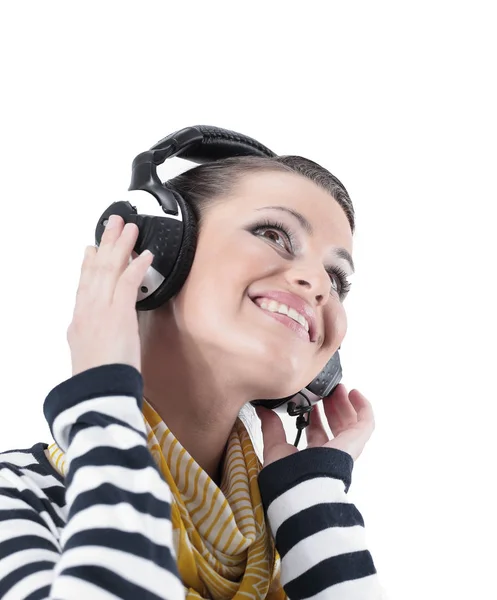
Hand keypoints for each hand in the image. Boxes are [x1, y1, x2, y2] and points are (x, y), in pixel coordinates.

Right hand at [67, 214, 153, 375]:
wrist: (97, 392)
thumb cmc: (98, 379)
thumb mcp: (87, 352)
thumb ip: (90, 335)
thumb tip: (95, 329)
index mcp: (80, 319)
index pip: (85, 283)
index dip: (89, 262)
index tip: (93, 247)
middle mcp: (88, 310)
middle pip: (96, 268)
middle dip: (106, 243)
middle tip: (113, 223)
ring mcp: (102, 310)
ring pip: (110, 269)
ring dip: (121, 246)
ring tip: (130, 228)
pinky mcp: (118, 316)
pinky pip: (127, 283)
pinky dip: (136, 267)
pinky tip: (146, 254)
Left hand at [255, 384, 374, 466]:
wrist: (302, 488)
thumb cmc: (288, 476)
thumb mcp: (275, 447)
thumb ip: (271, 429)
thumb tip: (261, 409)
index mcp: (312, 457)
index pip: (317, 433)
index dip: (315, 416)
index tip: (310, 400)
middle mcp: (330, 453)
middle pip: (335, 425)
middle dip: (331, 406)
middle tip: (326, 390)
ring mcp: (345, 449)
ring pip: (350, 422)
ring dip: (344, 403)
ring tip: (338, 387)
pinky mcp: (355, 443)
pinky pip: (366, 423)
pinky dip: (363, 407)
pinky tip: (355, 393)